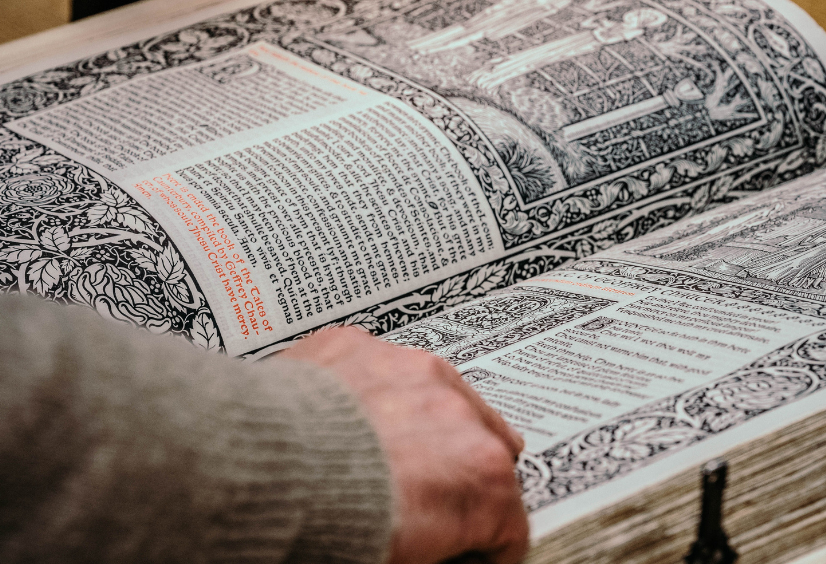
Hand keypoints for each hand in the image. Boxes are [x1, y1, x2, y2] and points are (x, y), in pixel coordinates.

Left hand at [282, 327, 528, 563]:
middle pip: (485, 450)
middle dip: (463, 479)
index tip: (470, 553)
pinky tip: (347, 419)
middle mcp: (458, 412)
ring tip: (387, 455)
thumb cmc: (324, 526)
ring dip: (426, 427)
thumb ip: (438, 546)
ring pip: (439, 398)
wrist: (252, 473)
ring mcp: (410, 369)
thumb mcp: (404, 559)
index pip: (509, 522)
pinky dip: (373, 393)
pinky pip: (381, 369)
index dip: (488, 547)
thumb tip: (431, 546)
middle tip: (430, 502)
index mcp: (480, 474)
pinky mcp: (360, 345)